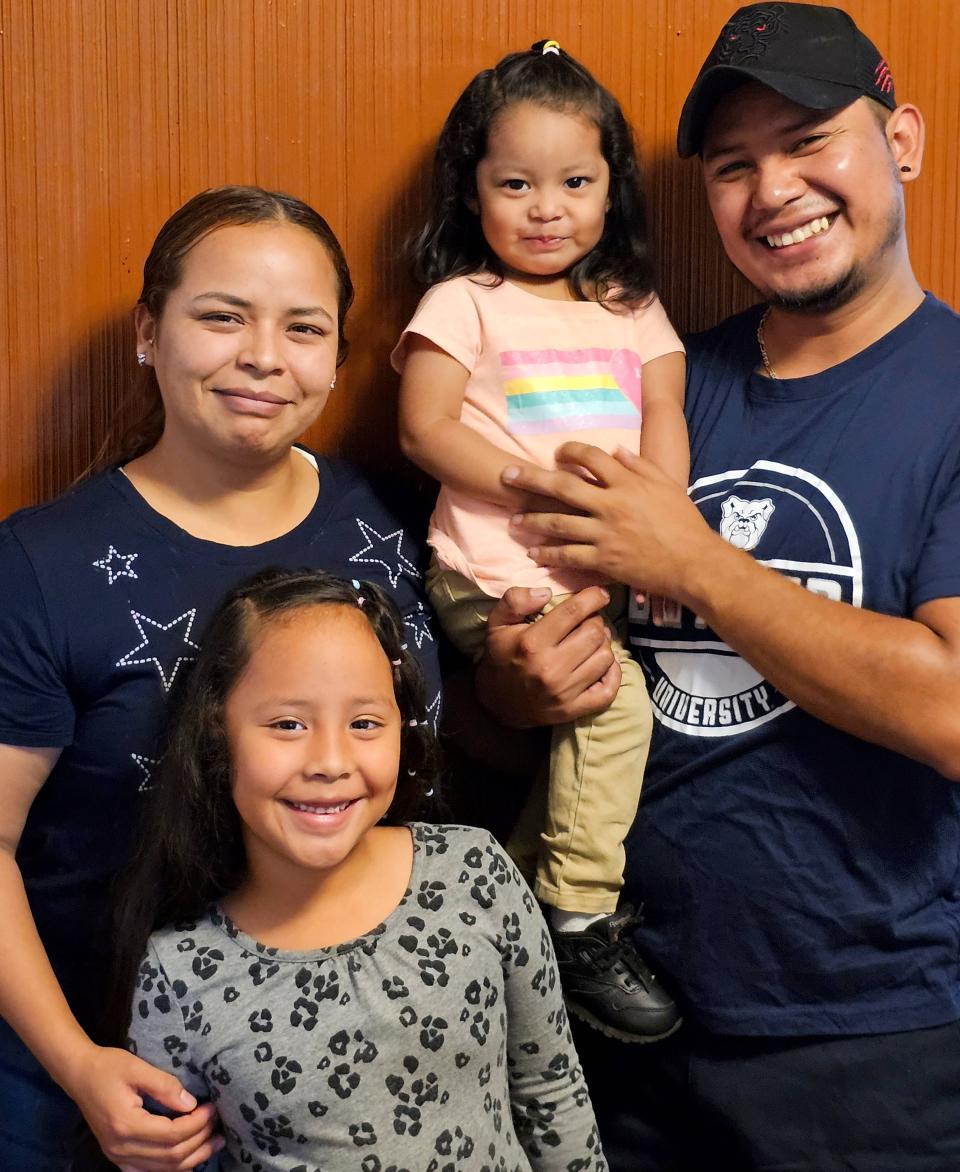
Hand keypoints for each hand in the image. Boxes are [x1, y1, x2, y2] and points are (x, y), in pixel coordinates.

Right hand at [67, 1045, 222, 1170]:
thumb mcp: (137, 1067)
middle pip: (170, 1156)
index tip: (212, 1107)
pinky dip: (172, 1167)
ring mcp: (117, 1156)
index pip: (172, 1134)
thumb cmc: (108, 1067)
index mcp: (125, 1125)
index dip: (197, 1124)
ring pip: (162, 1169)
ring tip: (214, 1142)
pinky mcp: (118, 1156)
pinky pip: (149, 1171)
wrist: (79, 1075)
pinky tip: (189, 1157)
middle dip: (199, 1140)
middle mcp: (120, 1148)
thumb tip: (191, 1103)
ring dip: (192, 1157)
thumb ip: (165, 1086)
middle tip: (217, 1122)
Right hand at [476, 585, 619, 726]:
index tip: (600, 594)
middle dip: (596, 621)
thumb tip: (546, 592)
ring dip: (604, 645)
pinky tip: (604, 664)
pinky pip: (608, 691)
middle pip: (594, 633)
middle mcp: (550, 668)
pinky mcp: (573, 710)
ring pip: (605, 658)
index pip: (573, 612)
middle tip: (589, 621)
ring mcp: (564, 692)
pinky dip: (613, 674)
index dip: (593, 598)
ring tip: (593, 641)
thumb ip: (515, 600)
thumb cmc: (501, 657)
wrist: (498, 702)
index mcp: (531, 643)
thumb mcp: (497, 623)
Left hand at [504, 443, 713, 599]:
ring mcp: (604, 534)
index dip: (570, 451)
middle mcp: (611, 505)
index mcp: (627, 483)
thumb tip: (615, 449)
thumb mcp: (666, 485)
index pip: (591, 457)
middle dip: (531, 479)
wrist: (693, 562)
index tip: (558, 453)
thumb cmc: (683, 522)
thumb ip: (639, 465)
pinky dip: (549, 554)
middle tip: (506, 475)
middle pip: (562, 487)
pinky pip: (569, 556)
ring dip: (533, 520)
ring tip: (514, 520)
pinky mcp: (604, 560)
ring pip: (559, 523)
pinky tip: (534, 554)